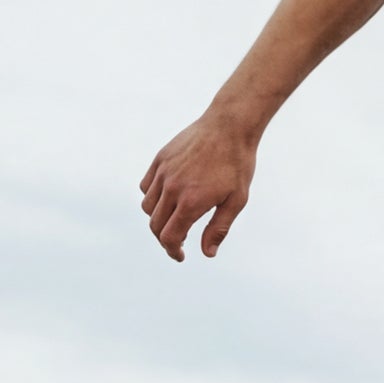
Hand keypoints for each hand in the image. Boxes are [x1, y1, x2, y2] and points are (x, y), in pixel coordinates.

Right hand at [139, 118, 256, 261]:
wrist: (229, 126)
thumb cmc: (237, 164)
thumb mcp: (237, 200)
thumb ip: (219, 228)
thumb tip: (207, 253)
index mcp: (191, 202)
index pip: (170, 237)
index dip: (173, 251)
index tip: (180, 256)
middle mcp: (172, 188)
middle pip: (155, 225)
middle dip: (165, 239)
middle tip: (179, 242)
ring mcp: (163, 172)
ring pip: (147, 206)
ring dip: (158, 219)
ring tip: (175, 219)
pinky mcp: (160, 159)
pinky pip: (146, 186)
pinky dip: (152, 197)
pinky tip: (168, 198)